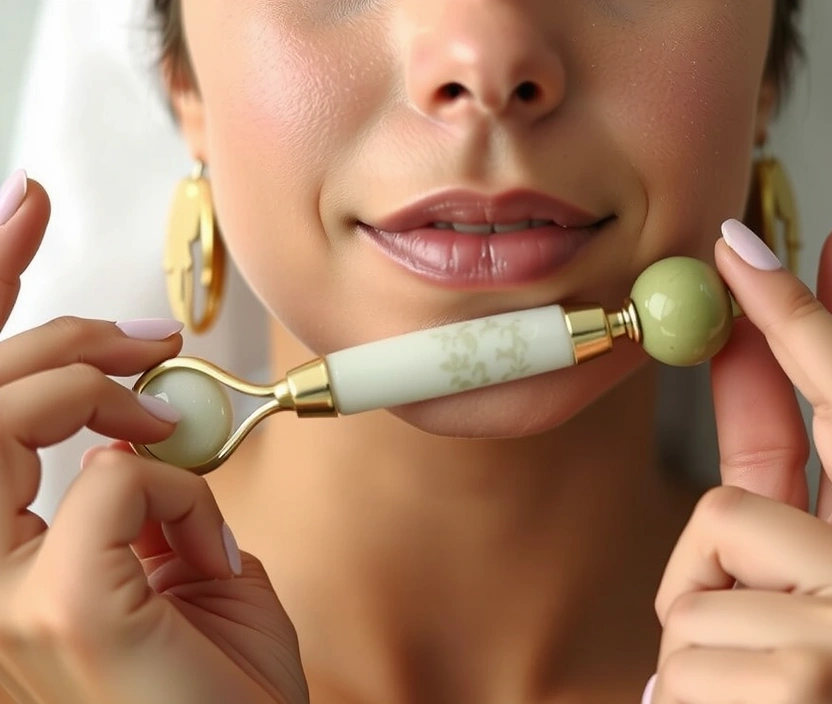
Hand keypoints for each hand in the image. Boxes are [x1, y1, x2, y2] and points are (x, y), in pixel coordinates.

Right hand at [0, 176, 308, 703]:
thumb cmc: (214, 681)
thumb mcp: (174, 561)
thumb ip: (138, 490)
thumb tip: (141, 424)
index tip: (27, 208)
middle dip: (55, 333)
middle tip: (141, 339)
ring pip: (1, 414)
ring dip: (92, 385)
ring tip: (160, 419)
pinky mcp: (54, 608)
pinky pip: (117, 480)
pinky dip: (181, 489)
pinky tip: (210, 550)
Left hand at [647, 221, 831, 702]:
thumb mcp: (788, 595)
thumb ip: (770, 488)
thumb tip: (749, 371)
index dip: (826, 315)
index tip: (786, 241)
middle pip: (823, 413)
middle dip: (781, 317)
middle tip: (732, 243)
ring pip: (714, 534)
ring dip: (691, 611)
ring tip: (730, 682)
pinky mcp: (816, 673)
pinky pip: (686, 617)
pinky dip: (679, 673)